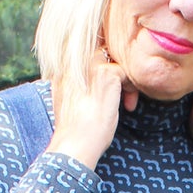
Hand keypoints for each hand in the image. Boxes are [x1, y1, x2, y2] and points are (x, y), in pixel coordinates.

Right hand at [48, 43, 138, 168]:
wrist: (74, 142)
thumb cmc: (73, 131)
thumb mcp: (71, 102)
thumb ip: (78, 86)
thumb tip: (92, 87)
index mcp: (61, 68)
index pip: (86, 52)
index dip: (101, 65)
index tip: (108, 89)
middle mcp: (72, 61)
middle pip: (101, 51)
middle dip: (114, 69)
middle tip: (121, 92)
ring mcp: (89, 65)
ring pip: (114, 60)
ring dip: (124, 80)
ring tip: (126, 102)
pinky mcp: (105, 74)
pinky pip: (125, 72)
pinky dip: (130, 88)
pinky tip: (128, 106)